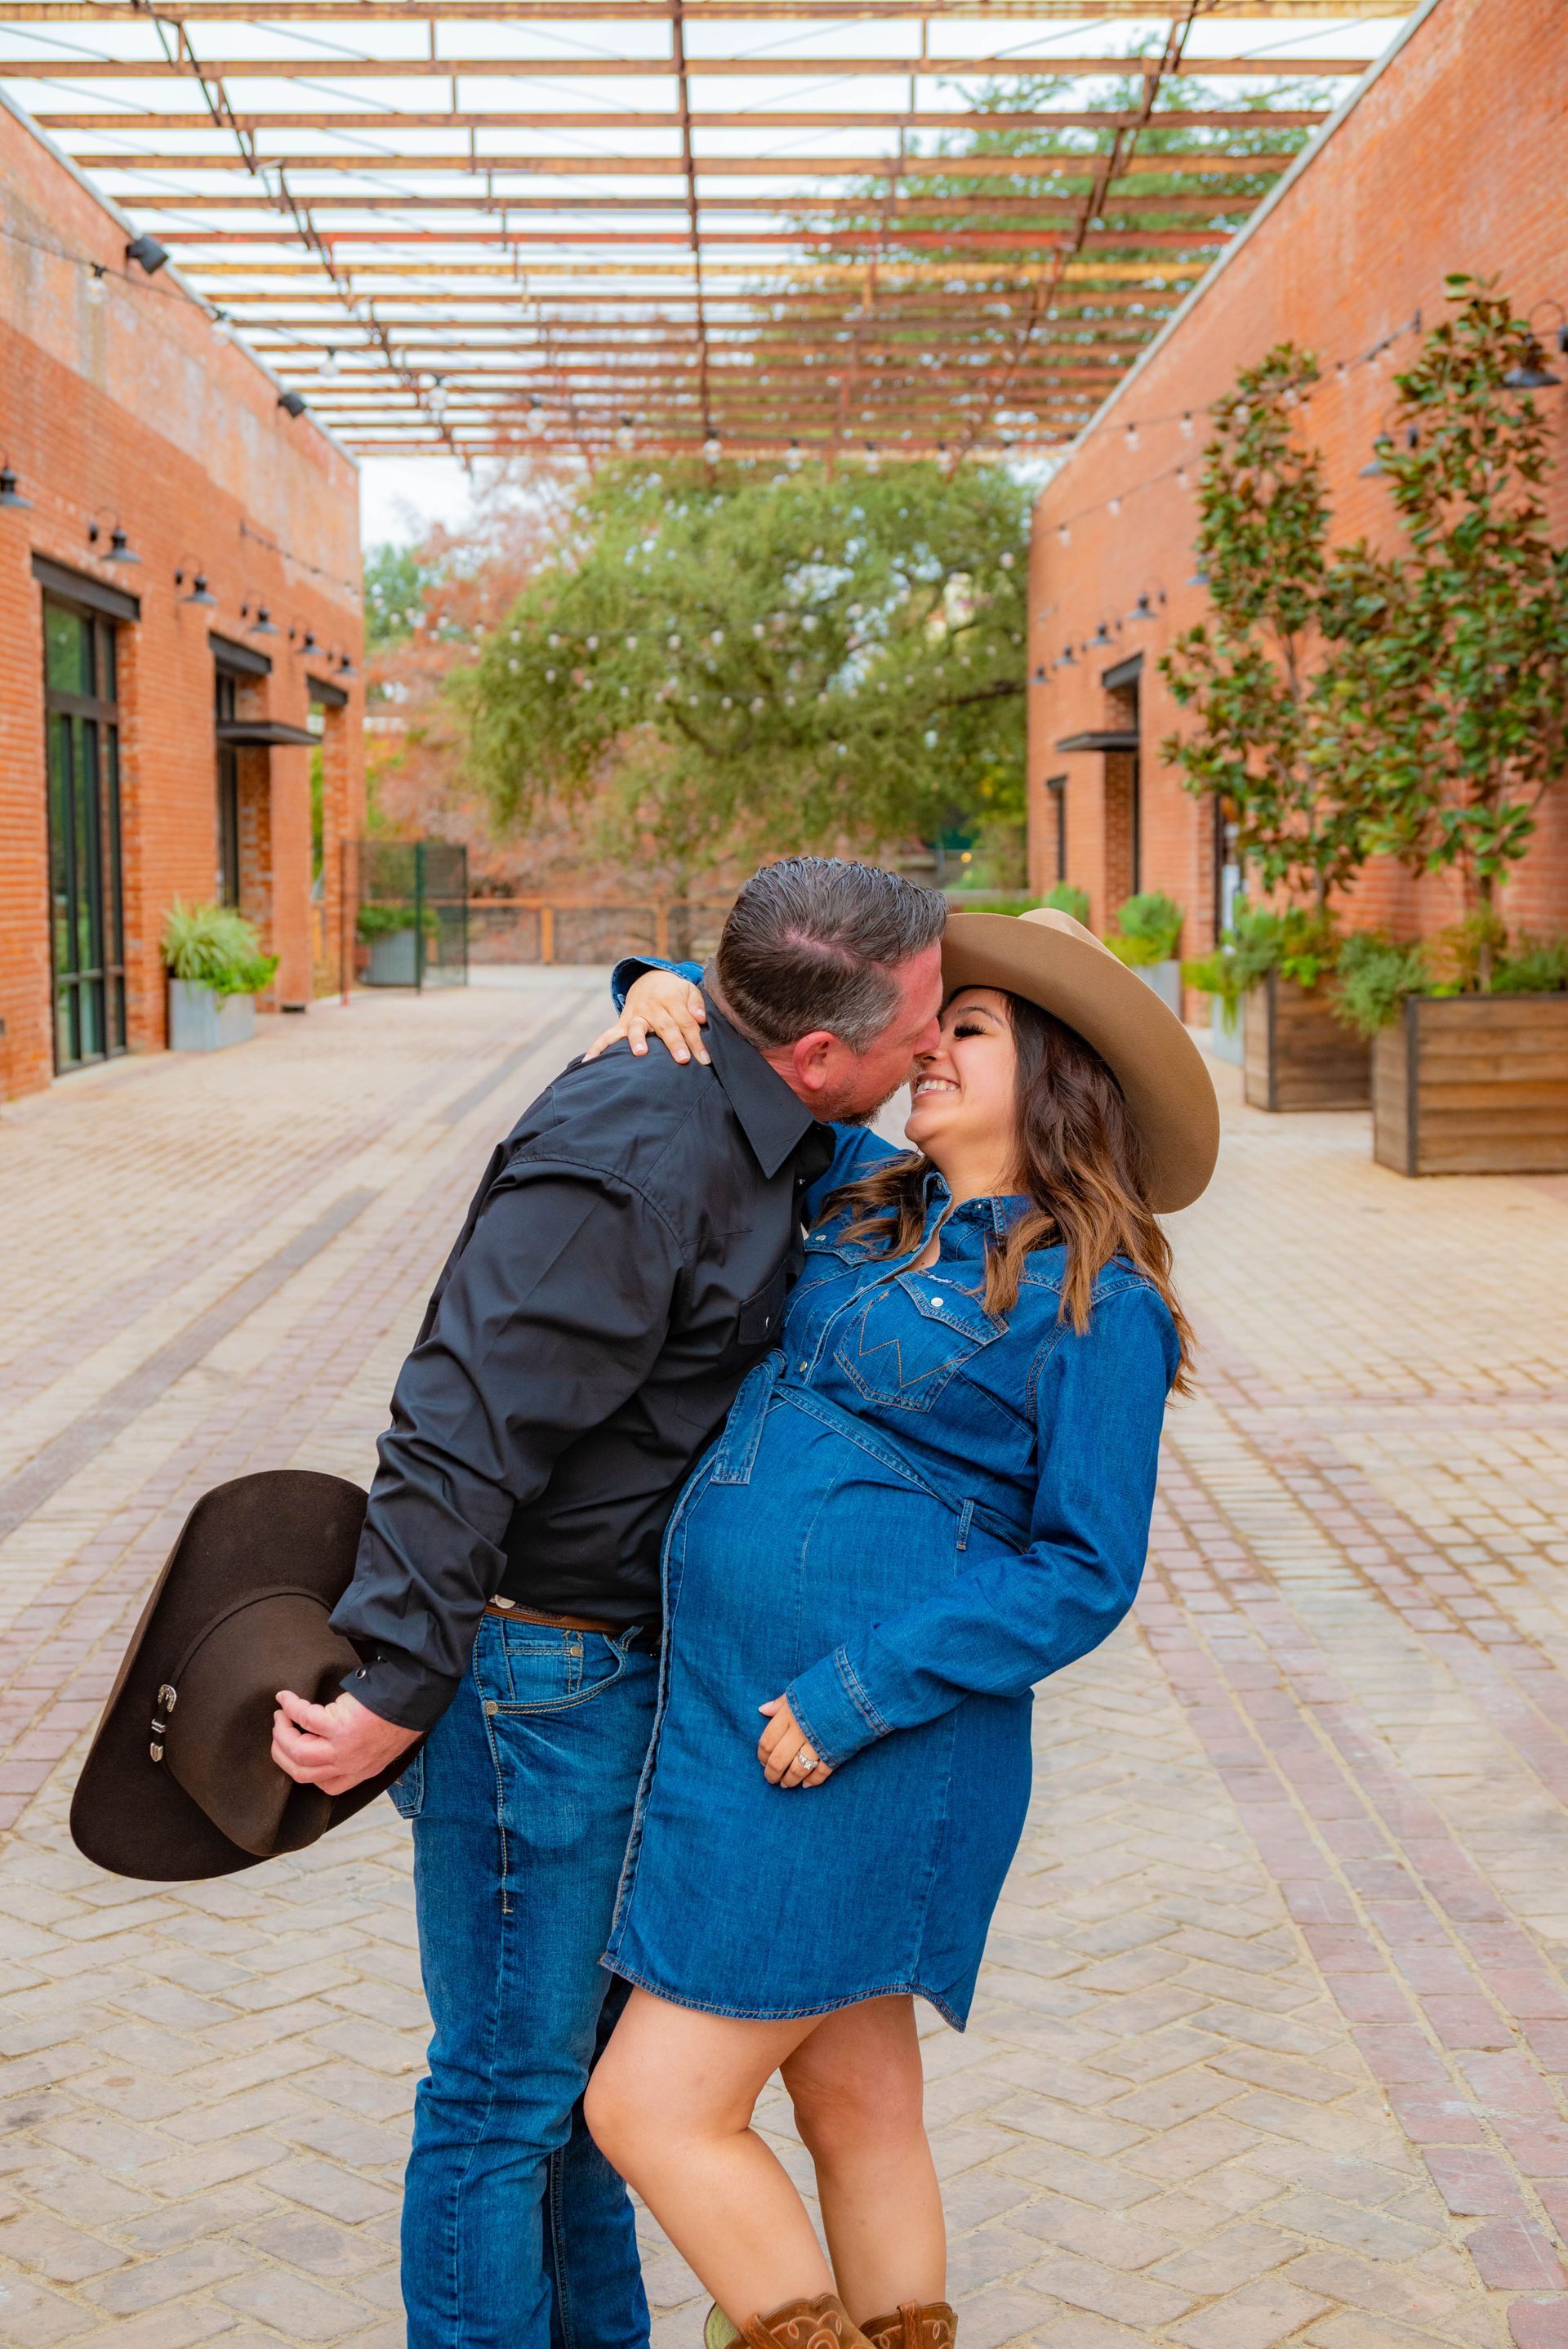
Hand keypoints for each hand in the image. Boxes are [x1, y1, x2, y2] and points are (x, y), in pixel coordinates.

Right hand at [272, 1687, 419, 1797]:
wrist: (413, 1698)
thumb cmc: (398, 1715)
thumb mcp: (380, 1746)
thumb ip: (359, 1752)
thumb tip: (333, 1743)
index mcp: (359, 1771)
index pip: (323, 1785)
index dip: (302, 1770)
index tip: (294, 1752)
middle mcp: (348, 1764)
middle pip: (300, 1771)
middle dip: (282, 1753)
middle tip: (278, 1731)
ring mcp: (342, 1747)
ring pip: (297, 1751)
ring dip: (282, 1734)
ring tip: (280, 1717)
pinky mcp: (339, 1724)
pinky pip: (304, 1718)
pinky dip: (291, 1707)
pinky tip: (285, 1698)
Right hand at [582, 971, 709, 1065]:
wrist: (648, 980)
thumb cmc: (674, 992)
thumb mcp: (688, 990)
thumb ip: (696, 1004)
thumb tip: (700, 1019)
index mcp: (671, 999)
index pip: (686, 1022)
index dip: (696, 1041)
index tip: (705, 1059)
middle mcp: (652, 1007)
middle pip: (665, 1026)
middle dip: (673, 1043)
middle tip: (682, 1059)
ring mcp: (635, 1016)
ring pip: (636, 1028)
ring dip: (637, 1040)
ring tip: (641, 1053)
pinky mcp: (622, 1023)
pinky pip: (608, 1035)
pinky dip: (598, 1047)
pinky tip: (589, 1061)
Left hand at [758, 1696, 831, 1788]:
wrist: (858, 1690)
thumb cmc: (826, 1687)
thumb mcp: (799, 1690)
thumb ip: (780, 1703)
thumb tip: (762, 1710)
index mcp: (789, 1715)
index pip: (767, 1742)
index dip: (762, 1755)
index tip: (762, 1761)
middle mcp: (800, 1732)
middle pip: (778, 1760)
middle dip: (772, 1773)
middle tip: (771, 1778)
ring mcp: (817, 1744)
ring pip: (797, 1770)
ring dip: (789, 1780)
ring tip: (786, 1784)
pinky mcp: (835, 1752)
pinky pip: (820, 1773)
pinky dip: (812, 1781)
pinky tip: (806, 1784)